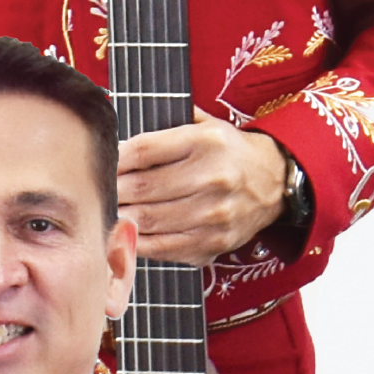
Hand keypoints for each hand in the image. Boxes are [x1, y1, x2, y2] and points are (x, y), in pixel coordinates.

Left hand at [113, 115, 295, 273]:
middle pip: (143, 188)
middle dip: (113, 190)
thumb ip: (164, 129)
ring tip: (108, 210)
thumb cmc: (228, 152)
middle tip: (99, 190)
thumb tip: (115, 140)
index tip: (104, 164)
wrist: (273, 182)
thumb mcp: (204, 126)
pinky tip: (126, 231)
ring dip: (121, 216)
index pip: (144, 150)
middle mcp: (213, 178)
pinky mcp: (213, 243)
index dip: (115, 159)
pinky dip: (138, 241)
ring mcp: (214, 216)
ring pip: (148, 220)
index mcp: (207, 142)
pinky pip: (163, 247)